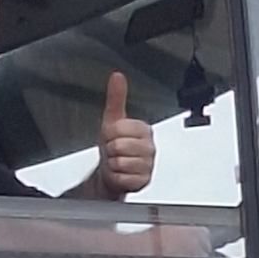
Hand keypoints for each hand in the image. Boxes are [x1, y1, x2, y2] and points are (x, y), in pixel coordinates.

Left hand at [97, 72, 154, 197]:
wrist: (112, 173)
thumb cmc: (114, 147)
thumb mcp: (112, 121)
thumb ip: (116, 98)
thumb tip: (117, 76)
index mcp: (144, 130)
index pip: (119, 128)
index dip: (109, 133)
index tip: (112, 137)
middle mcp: (149, 147)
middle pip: (119, 146)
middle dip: (110, 150)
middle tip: (113, 151)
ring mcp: (148, 165)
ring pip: (120, 162)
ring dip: (112, 165)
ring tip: (117, 162)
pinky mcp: (144, 181)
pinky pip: (122, 177)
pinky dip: (116, 178)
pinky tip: (120, 174)